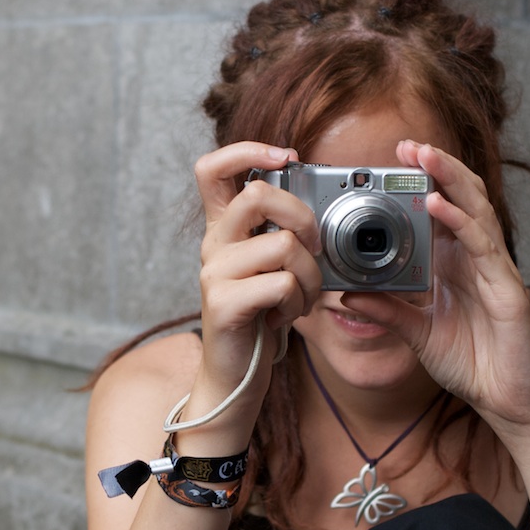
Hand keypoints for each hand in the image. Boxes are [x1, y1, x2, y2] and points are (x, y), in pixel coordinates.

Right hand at [179, 142, 324, 439]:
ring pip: (282, 245)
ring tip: (301, 298)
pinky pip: (281, 283)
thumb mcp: (270, 269)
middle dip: (302, 217)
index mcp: (222, 230)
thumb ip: (281, 234)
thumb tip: (318, 206)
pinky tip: (285, 318)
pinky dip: (298, 302)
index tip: (287, 156)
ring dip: (310, 275)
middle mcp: (212, 245)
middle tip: (314, 247)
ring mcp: (214, 273)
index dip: (248, 150)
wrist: (235, 379)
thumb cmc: (260, 321)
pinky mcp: (224, 303)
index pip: (213, 168)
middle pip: (258, 195)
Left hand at [338, 141, 529, 431]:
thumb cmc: (472, 363)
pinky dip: (460, 223)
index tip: (392, 164)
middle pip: (461, 199)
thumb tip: (344, 296)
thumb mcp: (417, 334)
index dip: (422, 184)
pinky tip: (438, 206)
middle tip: (406, 145)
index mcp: (456, 265)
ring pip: (476, 211)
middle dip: (436, 168)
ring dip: (450, 180)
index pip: (441, 211)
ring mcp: (495, 270)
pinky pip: (483, 247)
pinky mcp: (508, 289)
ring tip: (423, 156)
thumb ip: (386, 311)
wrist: (507, 402)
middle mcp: (477, 259)